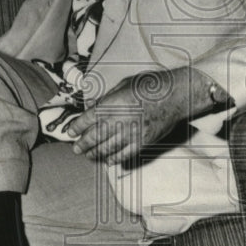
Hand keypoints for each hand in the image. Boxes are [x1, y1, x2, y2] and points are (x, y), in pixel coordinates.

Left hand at [66, 67, 228, 165]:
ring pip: (107, 149)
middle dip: (82, 145)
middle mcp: (119, 120)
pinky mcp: (143, 142)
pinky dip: (114, 159)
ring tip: (89, 156)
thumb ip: (107, 98)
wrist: (175, 95)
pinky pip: (125, 155)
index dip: (76, 127)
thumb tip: (93, 108)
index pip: (87, 119)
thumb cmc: (149, 85)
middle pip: (94, 137)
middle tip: (76, 149)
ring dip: (95, 154)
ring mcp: (131, 133)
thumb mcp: (123, 84)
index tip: (70, 132)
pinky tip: (108, 160)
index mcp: (112, 104)